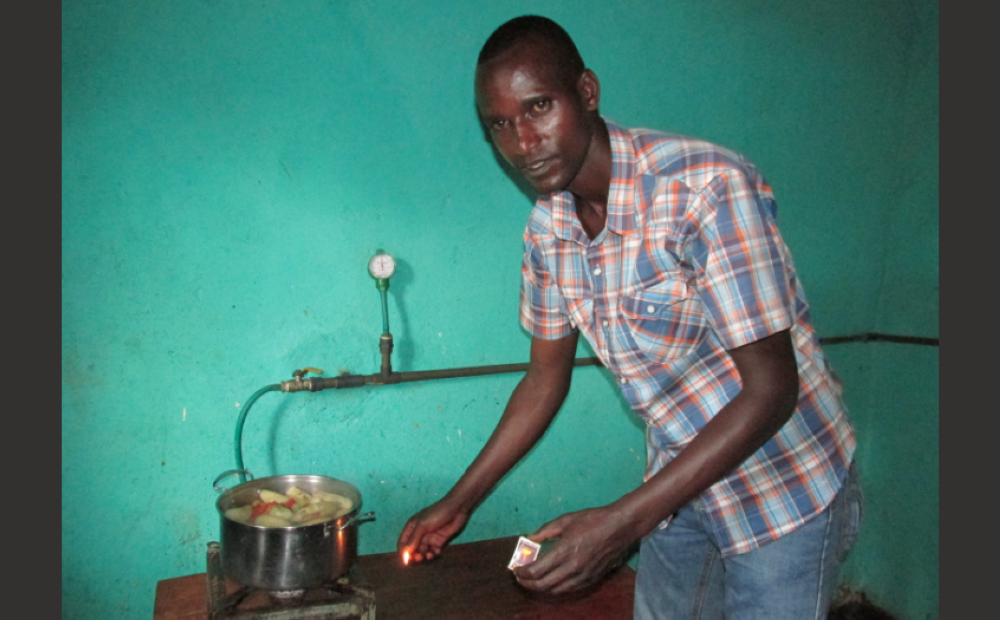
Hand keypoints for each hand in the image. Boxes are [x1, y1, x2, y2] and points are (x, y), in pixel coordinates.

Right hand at [396, 497, 468, 562]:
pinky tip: (438, 551)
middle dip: (415, 555)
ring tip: (430, 555)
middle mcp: (419, 533)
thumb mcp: (422, 525)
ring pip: (423, 552)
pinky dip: (434, 553)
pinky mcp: (439, 541)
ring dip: (425, 556)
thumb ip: (413, 539)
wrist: (456, 509)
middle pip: (413, 550)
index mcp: (412, 527)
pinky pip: (433, 551)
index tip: (406, 561)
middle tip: (420, 557)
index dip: (403, 553)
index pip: (403, 543)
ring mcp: (429, 538)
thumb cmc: (437, 514)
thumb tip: (404, 552)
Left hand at [513, 506, 634, 594]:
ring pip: (556, 590)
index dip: (523, 573)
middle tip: (520, 578)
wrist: (620, 527)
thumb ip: (545, 531)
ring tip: (533, 581)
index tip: (516, 570)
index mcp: (564, 551)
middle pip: (543, 585)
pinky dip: (556, 588)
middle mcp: (572, 567)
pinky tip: (551, 582)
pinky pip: (569, 589)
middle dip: (528, 583)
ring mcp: (582, 575)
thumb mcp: (566, 520)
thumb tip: (530, 539)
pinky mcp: (591, 579)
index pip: (537, 570)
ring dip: (541, 588)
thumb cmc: (592, 520)